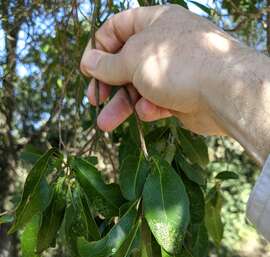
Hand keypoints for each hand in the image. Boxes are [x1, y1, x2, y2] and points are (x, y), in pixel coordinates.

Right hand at [80, 5, 244, 134]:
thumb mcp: (133, 59)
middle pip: (126, 63)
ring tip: (105, 124)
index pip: (117, 28)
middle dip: (108, 85)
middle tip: (94, 101)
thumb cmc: (176, 65)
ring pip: (138, 88)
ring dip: (122, 106)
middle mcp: (164, 45)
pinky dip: (151, 108)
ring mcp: (173, 72)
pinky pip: (156, 101)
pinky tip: (151, 111)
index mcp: (154, 23)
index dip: (98, 48)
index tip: (87, 70)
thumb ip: (108, 64)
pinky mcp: (180, 96)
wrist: (222, 92)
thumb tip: (88, 62)